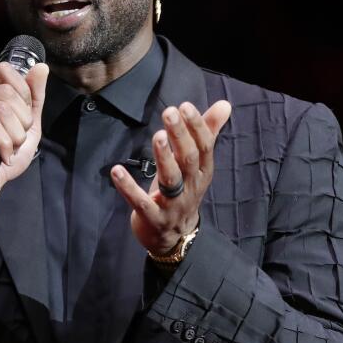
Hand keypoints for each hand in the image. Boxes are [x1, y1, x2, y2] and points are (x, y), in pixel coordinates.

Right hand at [0, 61, 48, 230]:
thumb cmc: (1, 157)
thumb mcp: (26, 124)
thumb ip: (33, 97)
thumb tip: (41, 67)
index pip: (6, 71)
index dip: (23, 95)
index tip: (21, 120)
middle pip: (7, 92)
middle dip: (22, 122)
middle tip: (14, 141)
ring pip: (1, 109)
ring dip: (14, 136)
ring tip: (7, 149)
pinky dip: (4, 144)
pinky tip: (0, 155)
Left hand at [110, 100, 231, 255]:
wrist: (175, 237)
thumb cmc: (183, 191)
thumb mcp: (196, 164)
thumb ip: (208, 132)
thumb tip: (225, 105)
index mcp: (202, 172)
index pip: (204, 147)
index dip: (197, 127)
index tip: (185, 106)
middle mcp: (191, 187)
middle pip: (189, 159)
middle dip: (181, 135)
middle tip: (170, 112)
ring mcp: (173, 204)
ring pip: (171, 179)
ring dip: (164, 157)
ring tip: (157, 136)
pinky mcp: (153, 218)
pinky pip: (141, 202)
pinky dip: (129, 187)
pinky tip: (117, 170)